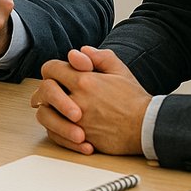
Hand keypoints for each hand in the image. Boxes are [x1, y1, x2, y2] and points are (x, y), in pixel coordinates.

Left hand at [32, 46, 149, 155]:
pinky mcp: (80, 139)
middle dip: (43, 91)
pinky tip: (63, 127)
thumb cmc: (134, 99)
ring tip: (53, 111)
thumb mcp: (119, 70)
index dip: (51, 70)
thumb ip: (99, 56)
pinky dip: (55, 131)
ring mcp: (77, 121)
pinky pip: (55, 135)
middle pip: (44, 91)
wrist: (146, 126)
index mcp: (85, 80)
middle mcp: (77, 100)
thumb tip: (80, 51)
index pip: (51, 69)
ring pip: (45, 115)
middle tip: (47, 95)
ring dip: (46, 111)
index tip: (56, 76)